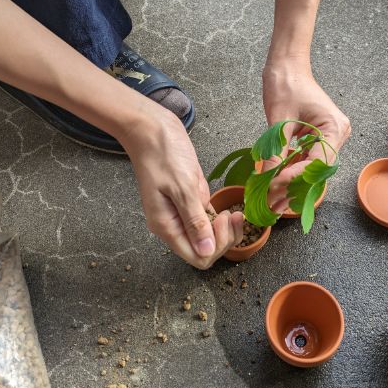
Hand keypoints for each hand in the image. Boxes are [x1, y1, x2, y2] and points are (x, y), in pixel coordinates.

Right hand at [118, 103, 243, 268]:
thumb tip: (206, 251)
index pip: (196, 257)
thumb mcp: (181, 187)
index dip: (215, 246)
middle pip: (204, 250)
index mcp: (166, 226)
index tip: (222, 220)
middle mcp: (174, 225)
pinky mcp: (190, 201)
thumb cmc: (163, 154)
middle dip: (224, 238)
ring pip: (209, 237)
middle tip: (232, 214)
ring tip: (234, 212)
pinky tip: (228, 208)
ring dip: (226, 230)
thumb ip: (194, 220)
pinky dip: (221, 219)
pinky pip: (208, 220)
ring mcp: (182, 213)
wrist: (152, 129)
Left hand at [262, 60, 350, 211]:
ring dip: (292, 183)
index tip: (275, 186)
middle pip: (316, 169)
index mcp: (334, 128)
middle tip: (273, 204)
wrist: (287, 65)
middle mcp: (338, 134)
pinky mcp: (319, 137)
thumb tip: (267, 180)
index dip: (296, 177)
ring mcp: (330, 136)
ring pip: (311, 168)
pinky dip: (292, 171)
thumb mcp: (278, 120)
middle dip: (294, 186)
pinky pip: (307, 159)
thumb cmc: (285, 84)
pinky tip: (277, 185)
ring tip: (273, 201)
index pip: (317, 163)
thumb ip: (275, 152)